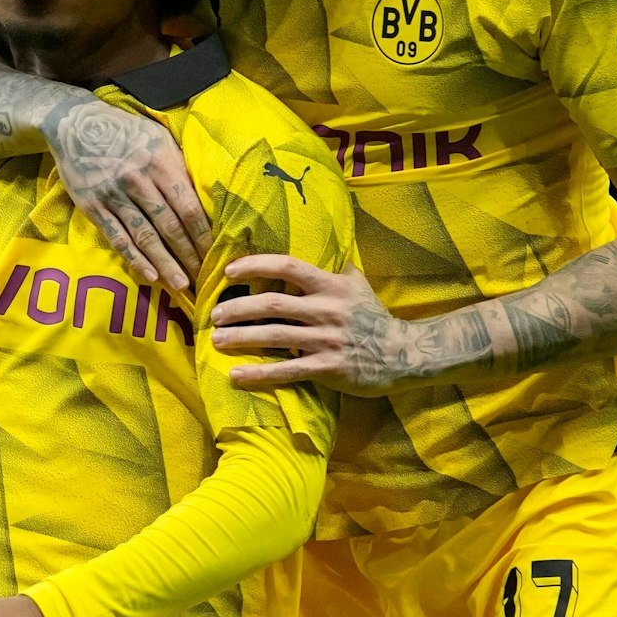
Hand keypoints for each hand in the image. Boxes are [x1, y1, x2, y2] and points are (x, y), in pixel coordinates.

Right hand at [44, 100, 208, 291]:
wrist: (75, 123)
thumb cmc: (126, 131)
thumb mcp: (159, 138)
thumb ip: (180, 167)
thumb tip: (206, 200)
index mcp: (161, 162)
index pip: (189, 207)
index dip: (203, 235)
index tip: (215, 255)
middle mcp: (139, 180)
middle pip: (170, 227)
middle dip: (189, 256)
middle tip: (203, 278)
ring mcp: (114, 195)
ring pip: (145, 237)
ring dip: (166, 264)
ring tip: (181, 284)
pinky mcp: (93, 207)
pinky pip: (118, 238)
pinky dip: (135, 260)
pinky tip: (150, 276)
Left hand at [210, 257, 418, 395]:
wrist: (401, 353)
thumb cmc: (372, 316)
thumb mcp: (356, 283)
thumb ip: (331, 266)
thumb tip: (313, 241)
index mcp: (331, 285)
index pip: (288, 267)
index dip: (256, 265)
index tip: (230, 272)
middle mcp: (327, 309)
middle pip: (273, 303)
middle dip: (239, 308)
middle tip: (214, 314)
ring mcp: (326, 340)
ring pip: (275, 336)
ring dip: (241, 338)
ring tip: (217, 341)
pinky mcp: (328, 368)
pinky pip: (287, 370)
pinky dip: (259, 374)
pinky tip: (236, 376)